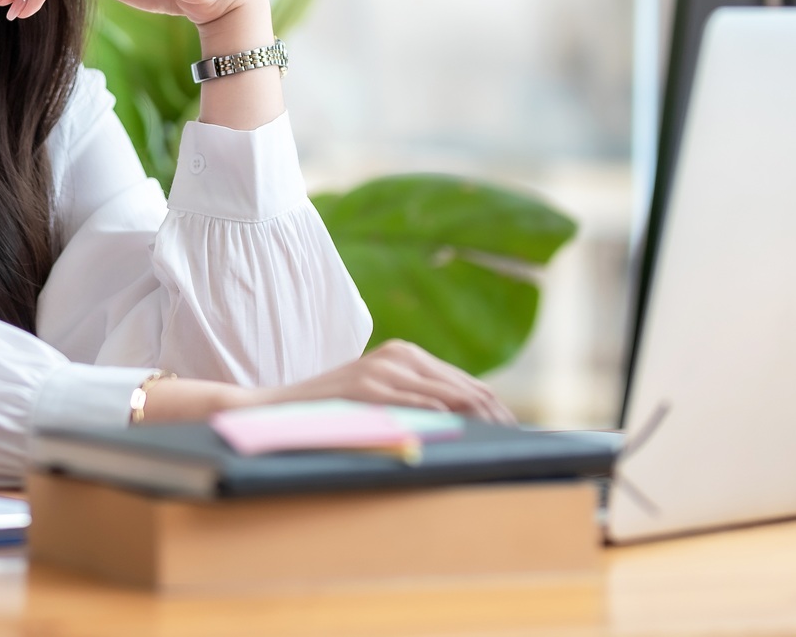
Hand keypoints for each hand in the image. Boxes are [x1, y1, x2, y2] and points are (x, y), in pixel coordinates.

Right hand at [142, 341, 515, 424]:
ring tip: (500, 441)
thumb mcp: (378, 398)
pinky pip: (416, 404)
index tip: (513, 431)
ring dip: (478, 419)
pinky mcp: (368, 387)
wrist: (278, 409)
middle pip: (464, 386)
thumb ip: (414, 399)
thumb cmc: (333, 411)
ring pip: (447, 395)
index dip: (493, 406)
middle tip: (516, 440)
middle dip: (494, 414)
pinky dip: (443, 419)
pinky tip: (464, 433)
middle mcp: (397, 355)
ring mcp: (382, 369)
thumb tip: (463, 422)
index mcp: (404, 354)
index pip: (464, 381)